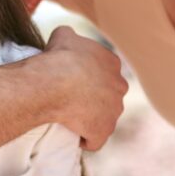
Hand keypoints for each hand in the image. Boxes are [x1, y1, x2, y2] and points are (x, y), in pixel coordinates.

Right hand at [40, 26, 127, 150]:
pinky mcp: (104, 131)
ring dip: (91, 120)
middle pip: (108, 95)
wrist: (54, 82)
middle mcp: (119, 86)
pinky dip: (87, 139)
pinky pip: (96, 140)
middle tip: (73, 100)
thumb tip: (66, 36)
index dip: (90, 79)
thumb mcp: (63, 35)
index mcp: (112, 63)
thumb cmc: (58, 57)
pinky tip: (75, 135)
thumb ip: (69, 35)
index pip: (105, 73)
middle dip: (95, 99)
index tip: (74, 82)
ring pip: (104, 118)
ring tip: (71, 119)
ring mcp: (114, 111)